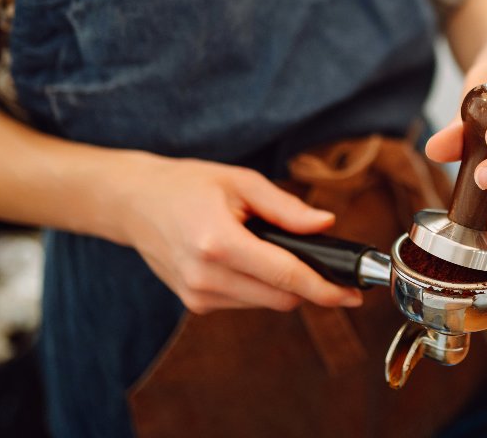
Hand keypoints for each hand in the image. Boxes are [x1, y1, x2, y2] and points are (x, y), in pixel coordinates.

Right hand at [114, 153, 363, 313]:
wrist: (134, 202)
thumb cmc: (188, 185)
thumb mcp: (241, 182)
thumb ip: (287, 208)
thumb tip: (326, 224)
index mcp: (219, 243)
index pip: (286, 276)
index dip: (325, 288)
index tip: (352, 294)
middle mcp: (206, 277)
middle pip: (281, 298)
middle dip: (311, 286)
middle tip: (327, 266)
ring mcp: (198, 295)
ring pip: (266, 303)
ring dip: (284, 285)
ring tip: (276, 250)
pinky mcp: (195, 303)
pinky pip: (246, 302)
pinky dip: (260, 286)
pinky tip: (251, 260)